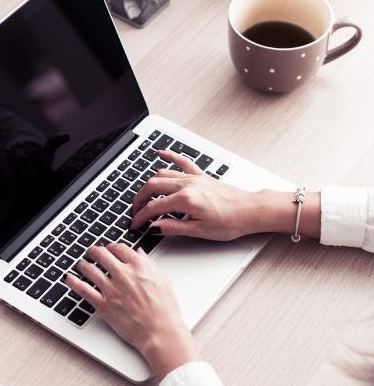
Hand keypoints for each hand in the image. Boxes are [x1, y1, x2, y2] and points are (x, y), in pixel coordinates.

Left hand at [65, 243, 200, 380]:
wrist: (160, 331)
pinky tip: (69, 278)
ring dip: (83, 264)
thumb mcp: (163, 280)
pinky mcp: (103, 304)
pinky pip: (83, 289)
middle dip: (94, 251)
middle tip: (92, 253)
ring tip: (81, 264)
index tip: (109, 249)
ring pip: (89, 269)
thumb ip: (149, 264)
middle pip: (101, 254)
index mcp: (139, 266)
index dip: (112, 247)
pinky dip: (73, 282)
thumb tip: (139, 253)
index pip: (119, 248)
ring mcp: (111, 289)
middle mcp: (123, 274)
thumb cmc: (165, 309)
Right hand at [131, 151, 321, 241]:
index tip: (135, 224)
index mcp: (186, 200)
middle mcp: (188, 185)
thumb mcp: (200, 231)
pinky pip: (182, 162)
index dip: (141, 217)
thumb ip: (174, 228)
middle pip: (153, 187)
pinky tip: (160, 153)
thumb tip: (155, 227)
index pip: (154, 207)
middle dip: (139, 199)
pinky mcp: (202, 176)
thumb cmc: (231, 221)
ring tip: (144, 196)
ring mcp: (194, 178)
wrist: (251, 210)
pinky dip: (170, 156)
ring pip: (163, 174)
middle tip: (135, 211)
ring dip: (150, 184)